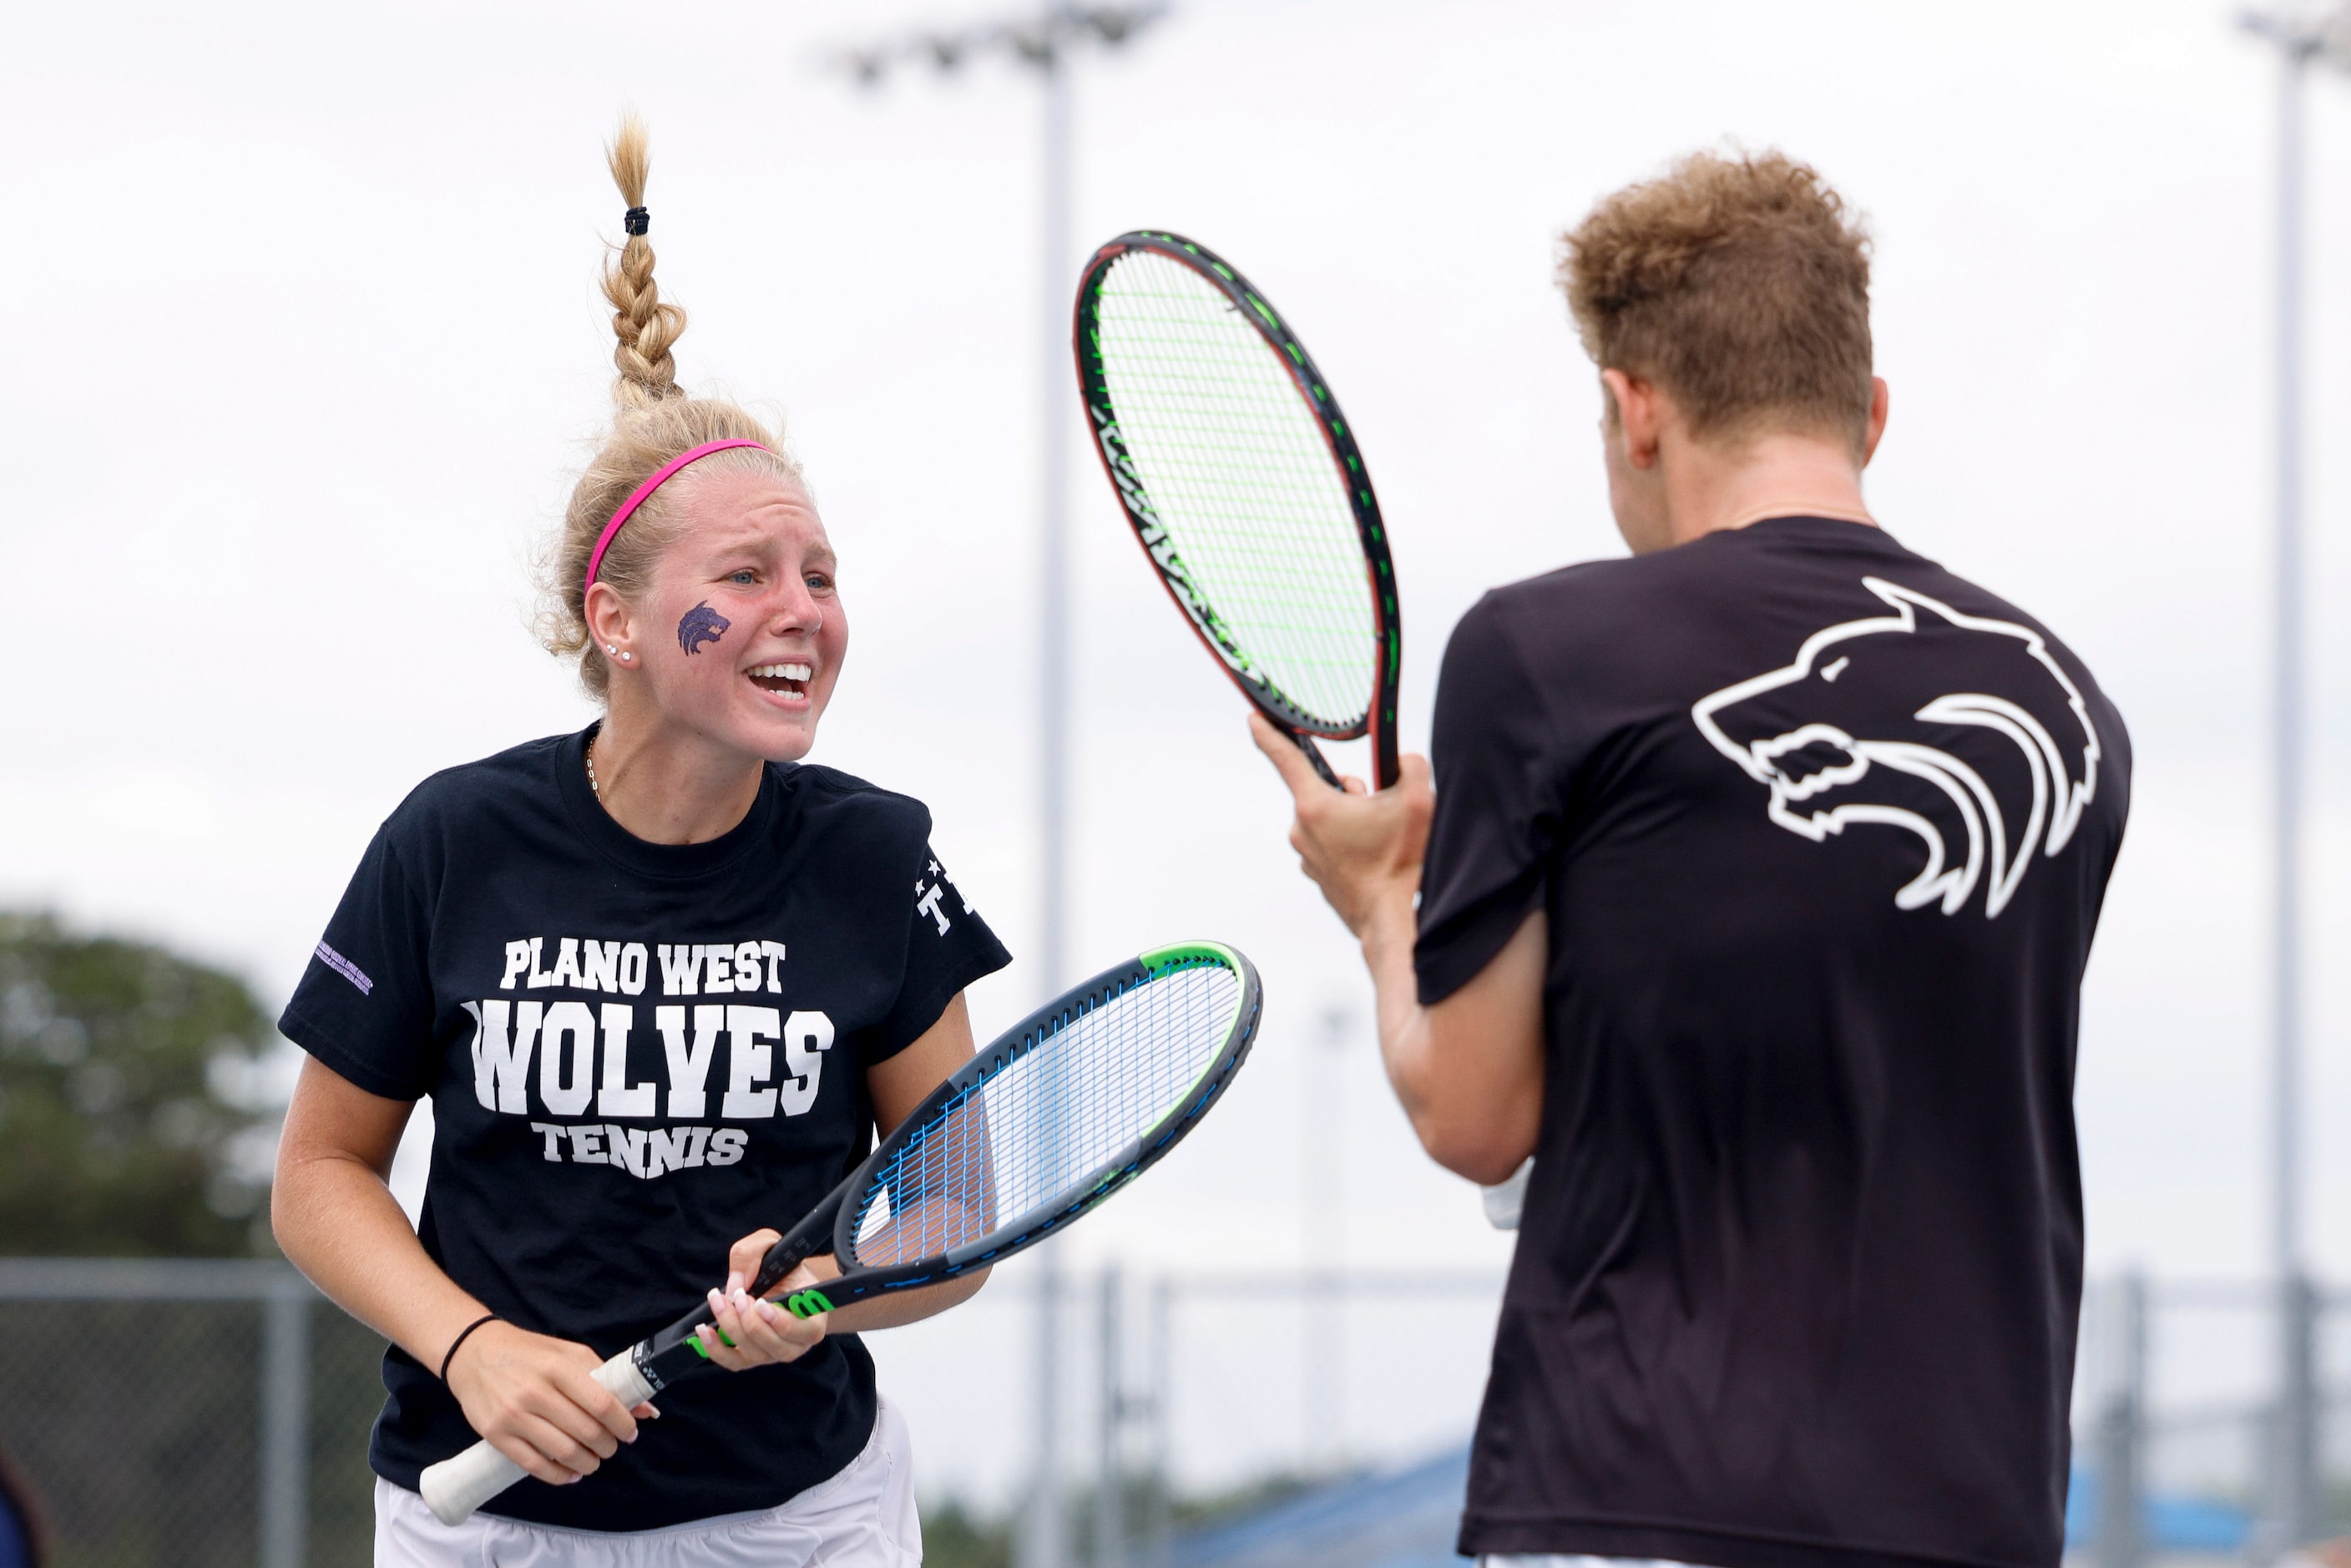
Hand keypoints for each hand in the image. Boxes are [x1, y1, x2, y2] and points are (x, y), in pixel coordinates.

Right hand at [443, 1320, 654, 1485]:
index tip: (630, 1432)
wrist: (474, 1354)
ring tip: (593, 1461)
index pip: (601, 1403)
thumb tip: (645, 1409)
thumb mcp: (569, 1354)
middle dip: (607, 1446)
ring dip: (587, 1463)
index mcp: (557, 1367)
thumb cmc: (529, 1353)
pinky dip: (559, 1476)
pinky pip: (534, 1465)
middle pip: (586, 1432)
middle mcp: (535, 1391)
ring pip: (563, 1452)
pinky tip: (571, 1474)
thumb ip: (606, 1378)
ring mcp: (513, 1415)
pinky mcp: (496, 1435)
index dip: (622, 1423)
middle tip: (611, 1447)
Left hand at [693, 1229, 830, 1371]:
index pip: (805, 1331)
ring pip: (753, 1353)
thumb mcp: (771, 1245)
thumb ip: (753, 1253)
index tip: (760, 1302)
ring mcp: (774, 1353)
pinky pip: (733, 1361)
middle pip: (775, 1346)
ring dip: (731, 1328)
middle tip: (738, 1295)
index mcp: (814, 1318)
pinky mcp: (752, 1358)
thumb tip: (736, 1283)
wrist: (779, 1282)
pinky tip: (704, 1330)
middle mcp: (798, 1343)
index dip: (782, 1322)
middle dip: (749, 1321)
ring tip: (719, 1302)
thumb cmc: (780, 1265)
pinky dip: (715, 1348)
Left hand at [1248, 713, 1433, 941]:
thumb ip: (1410, 765)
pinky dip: (1350, 843)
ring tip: (1379, 838)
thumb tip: (1403, 761)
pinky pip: (1331, 844)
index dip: (1269, 735)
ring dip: (1352, 819)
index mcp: (1316, 806)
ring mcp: (1307, 855)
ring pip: (1329, 819)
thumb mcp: (1417, 800)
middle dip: (1350, 792)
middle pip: (1322, 790)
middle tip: (1378, 808)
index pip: (1286, 758)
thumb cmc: (1399, 864)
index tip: (1254, 720)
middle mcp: (1302, 830)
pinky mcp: (1317, 874)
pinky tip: (1373, 856)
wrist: (1390, 919)